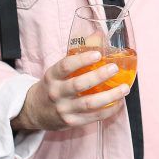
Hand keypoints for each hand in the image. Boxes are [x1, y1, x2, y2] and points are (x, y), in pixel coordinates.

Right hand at [12, 51, 129, 131]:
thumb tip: (98, 36)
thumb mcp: (56, 71)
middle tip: (114, 68)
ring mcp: (63, 109)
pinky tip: (119, 103)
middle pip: (78, 85)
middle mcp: (56, 93)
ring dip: (110, 96)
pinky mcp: (71, 122)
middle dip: (99, 76)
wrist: (34, 111)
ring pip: (89, 103)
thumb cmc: (52, 86)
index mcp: (52, 76)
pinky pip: (93, 117)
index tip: (98, 54)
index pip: (65, 66)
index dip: (82, 60)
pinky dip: (108, 110)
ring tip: (124, 88)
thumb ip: (76, 56)